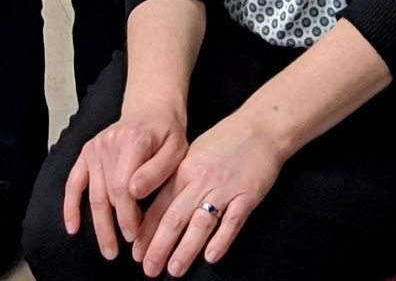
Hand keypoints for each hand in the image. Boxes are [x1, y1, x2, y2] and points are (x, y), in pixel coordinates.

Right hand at [62, 96, 187, 261]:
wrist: (151, 109)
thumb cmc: (167, 133)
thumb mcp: (176, 149)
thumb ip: (156, 171)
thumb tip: (135, 192)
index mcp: (131, 142)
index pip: (123, 186)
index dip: (128, 214)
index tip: (135, 234)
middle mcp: (107, 143)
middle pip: (106, 194)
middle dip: (113, 226)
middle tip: (119, 252)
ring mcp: (94, 148)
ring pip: (92, 194)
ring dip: (98, 224)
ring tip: (108, 249)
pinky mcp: (86, 153)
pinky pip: (73, 182)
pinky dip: (70, 205)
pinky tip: (72, 227)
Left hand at [131, 110, 286, 276]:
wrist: (259, 127)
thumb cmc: (224, 142)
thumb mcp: (193, 155)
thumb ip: (176, 180)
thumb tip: (156, 207)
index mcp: (183, 171)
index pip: (159, 206)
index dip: (146, 231)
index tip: (136, 252)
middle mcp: (200, 180)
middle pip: (174, 217)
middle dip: (159, 246)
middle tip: (148, 269)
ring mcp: (224, 188)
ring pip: (200, 223)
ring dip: (185, 249)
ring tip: (174, 269)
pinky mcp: (247, 195)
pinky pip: (232, 221)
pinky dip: (221, 239)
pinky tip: (211, 256)